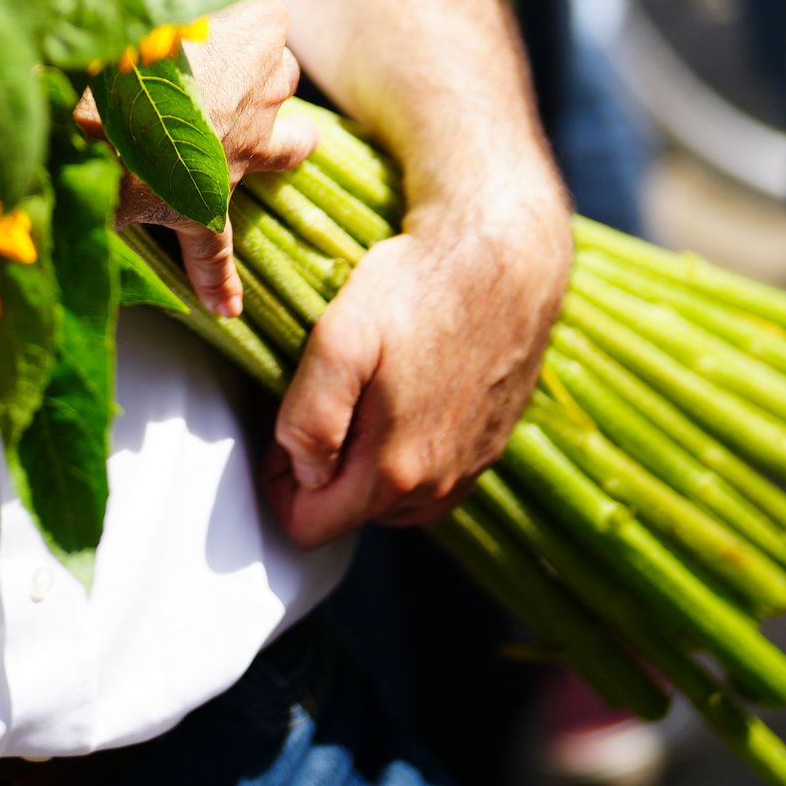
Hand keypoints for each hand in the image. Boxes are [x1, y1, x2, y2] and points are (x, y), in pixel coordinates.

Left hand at [76, 0, 314, 319]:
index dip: (218, 282)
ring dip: (250, 59)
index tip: (227, 310)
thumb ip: (72, 222)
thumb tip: (32, 243)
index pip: (213, 253)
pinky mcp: (262, 20)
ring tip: (207, 36)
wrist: (126, 78)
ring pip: (279, 70)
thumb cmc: (99, 144)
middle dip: (279, 133)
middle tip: (254, 121)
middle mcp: (248, 142)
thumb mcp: (83, 198)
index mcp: (202, 199)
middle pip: (291, 142)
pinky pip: (261, 5)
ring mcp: (261, 83)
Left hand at [261, 160, 569, 544]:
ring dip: (367, 461)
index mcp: (395, 471)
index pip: (310, 528)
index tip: (281, 432)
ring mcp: (469, 469)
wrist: (505, 257)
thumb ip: (309, 419)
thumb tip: (304, 472)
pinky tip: (404, 391)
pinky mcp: (489, 445)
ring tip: (364, 391)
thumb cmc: (418, 288)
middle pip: (350, 515)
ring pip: (391, 499)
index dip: (280, 485)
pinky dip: (408, 448)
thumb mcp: (339, 340)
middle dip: (322, 474)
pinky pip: (432, 475)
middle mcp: (438, 486)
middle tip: (323, 399)